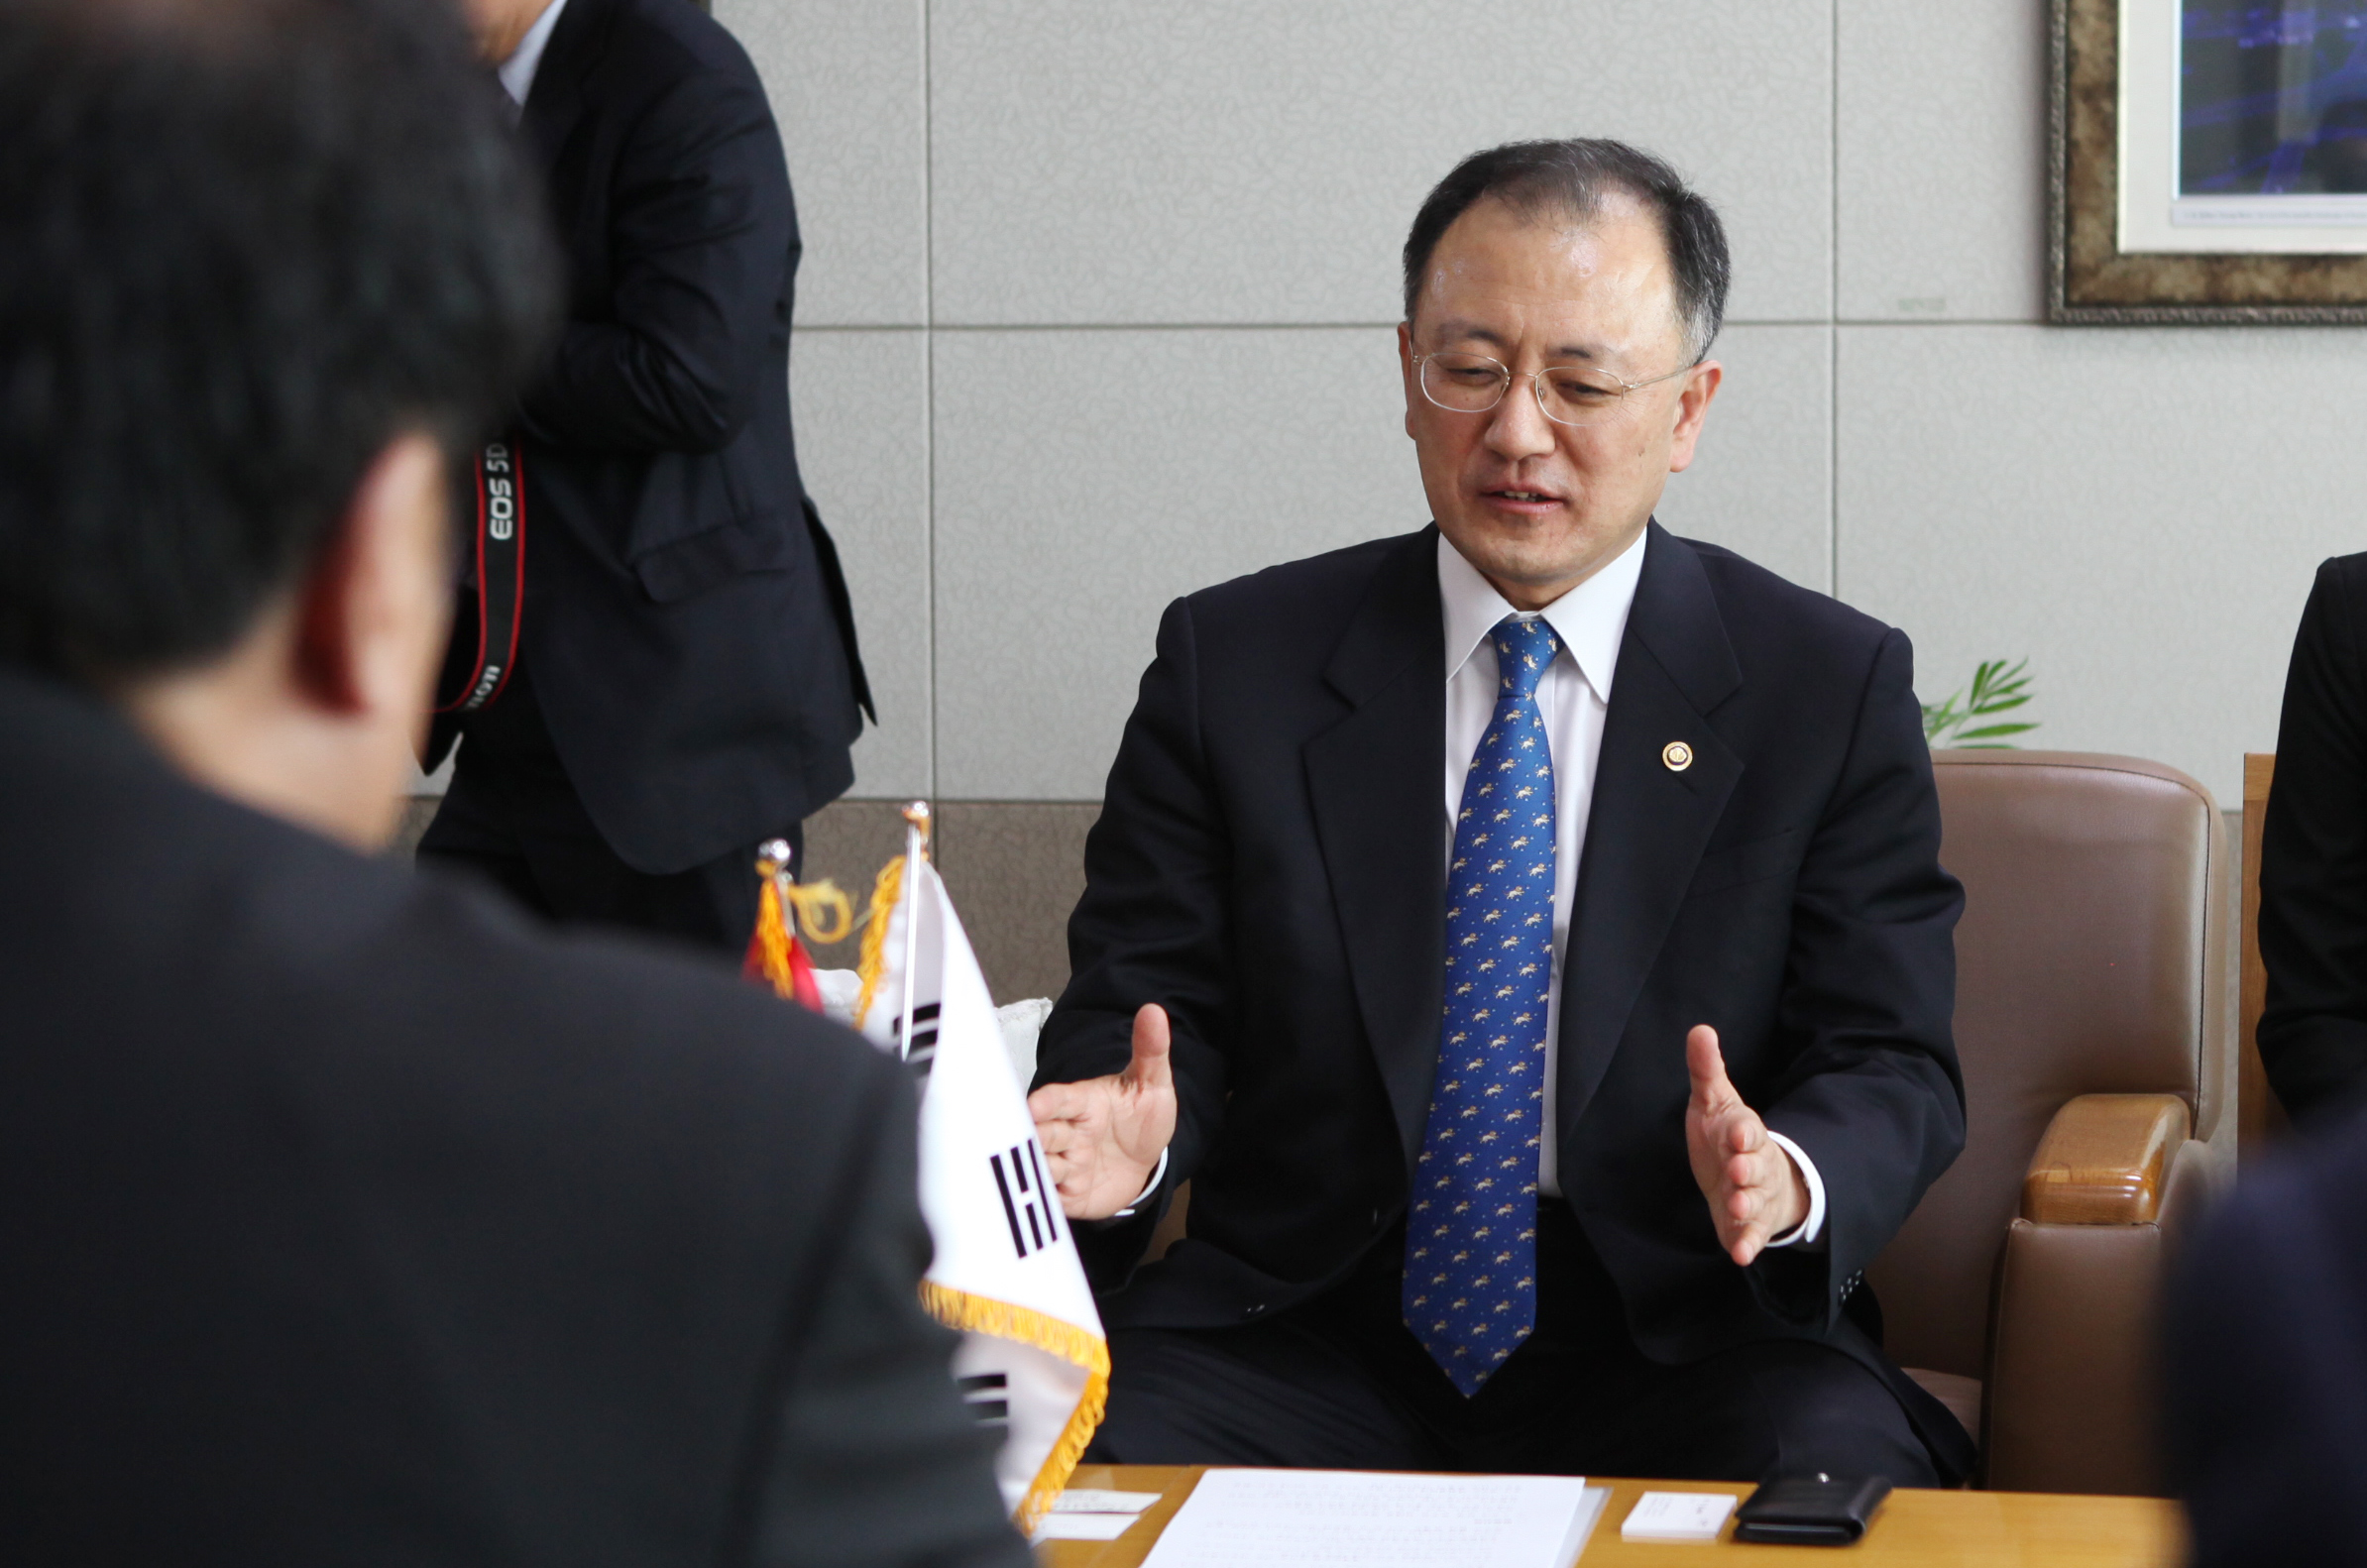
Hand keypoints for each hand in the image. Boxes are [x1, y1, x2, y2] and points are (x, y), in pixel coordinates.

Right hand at [1028, 1003, 1177, 1219]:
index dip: (1046, 1102)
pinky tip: (1035, 1203)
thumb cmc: (1141, 1118)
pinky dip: (1040, 1200)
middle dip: (1032, 1135)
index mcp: (1084, 1102)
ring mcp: (1067, 1164)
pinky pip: (1049, 1198)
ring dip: (1035, 1168)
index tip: (1033, 1104)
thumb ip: (1150, 1051)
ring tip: (1030, 1172)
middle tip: (1022, 1138)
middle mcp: (1069, 1132)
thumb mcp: (1152, 1085)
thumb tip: (1154, 1010)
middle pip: (1043, 1133)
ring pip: (1042, 1165)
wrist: (1144, 1165)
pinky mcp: (1068, 1194)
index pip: (1061, 1098)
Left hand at [1684, 1024, 1807, 1266]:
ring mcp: (1755, 1196)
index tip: (1735, 1134)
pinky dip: (1748, 1244)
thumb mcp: (1714, 1102)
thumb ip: (1707, 1070)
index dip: (1742, 1133)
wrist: (1750, 1176)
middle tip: (1737, 1171)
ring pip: (1756, 1200)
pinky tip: (1740, 1254)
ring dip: (1748, 1204)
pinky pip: (1753, 1235)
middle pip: (1756, 1166)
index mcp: (1745, 1133)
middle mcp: (1755, 1165)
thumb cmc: (1728, 1136)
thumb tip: (1699, 1029)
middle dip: (1748, 1168)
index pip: (1747, 1130)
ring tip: (1737, 1206)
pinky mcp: (1749, 1224)